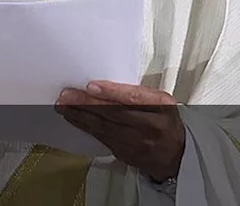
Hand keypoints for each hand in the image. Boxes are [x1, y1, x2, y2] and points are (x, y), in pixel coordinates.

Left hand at [55, 80, 184, 181]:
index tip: (91, 87)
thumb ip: (136, 94)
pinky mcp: (127, 154)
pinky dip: (86, 127)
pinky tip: (75, 119)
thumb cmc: (163, 121)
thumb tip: (102, 86)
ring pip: (105, 128)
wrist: (175, 154)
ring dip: (80, 116)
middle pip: (115, 113)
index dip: (111, 93)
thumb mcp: (159, 102)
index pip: (134, 98)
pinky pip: (102, 138)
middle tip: (66, 96)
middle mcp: (151, 126)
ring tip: (63, 106)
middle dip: (87, 104)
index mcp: (161, 107)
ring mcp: (138, 143)